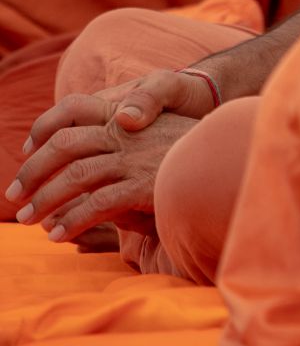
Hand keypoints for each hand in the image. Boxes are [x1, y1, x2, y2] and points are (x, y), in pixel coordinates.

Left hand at [5, 69, 219, 243]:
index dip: (45, 126)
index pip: (73, 110)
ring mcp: (133, 158)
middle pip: (64, 145)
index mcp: (126, 115)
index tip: (27, 148)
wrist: (231, 155)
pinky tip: (57, 235)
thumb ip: (126, 149)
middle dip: (34, 170)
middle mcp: (126, 133)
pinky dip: (72, 219)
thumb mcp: (157, 141)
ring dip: (44, 199)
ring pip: (74, 175)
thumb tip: (94, 171)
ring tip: (27, 219)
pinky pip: (97, 203)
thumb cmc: (193, 152)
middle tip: (14, 194)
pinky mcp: (143, 184)